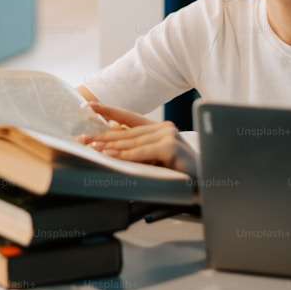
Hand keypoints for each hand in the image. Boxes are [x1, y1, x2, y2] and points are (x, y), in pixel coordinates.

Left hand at [77, 103, 196, 175]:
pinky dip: (125, 155)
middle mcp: (164, 127)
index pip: (130, 118)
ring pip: (133, 142)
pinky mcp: (170, 147)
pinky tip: (111, 156)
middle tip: (84, 139)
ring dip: (111, 146)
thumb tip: (110, 146)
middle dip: (104, 136)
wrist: (206, 184)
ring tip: (93, 149)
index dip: (109, 111)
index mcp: (160, 128)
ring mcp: (168, 135)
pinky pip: (142, 152)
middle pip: (127, 132)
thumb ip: (139, 150)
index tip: (89, 105)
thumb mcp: (157, 159)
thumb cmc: (181, 175)